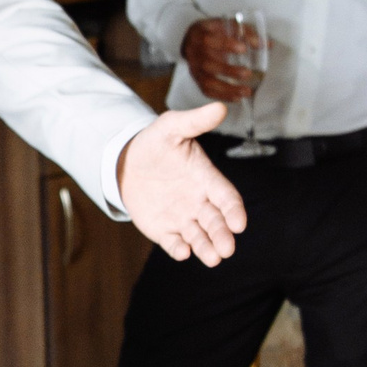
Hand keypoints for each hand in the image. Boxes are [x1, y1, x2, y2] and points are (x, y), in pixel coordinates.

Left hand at [118, 106, 246, 265]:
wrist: (127, 163)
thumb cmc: (156, 143)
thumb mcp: (172, 127)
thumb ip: (195, 121)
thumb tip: (220, 107)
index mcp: (206, 179)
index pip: (226, 197)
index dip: (234, 210)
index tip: (239, 223)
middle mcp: (199, 202)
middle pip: (216, 222)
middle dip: (222, 236)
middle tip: (227, 249)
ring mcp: (183, 218)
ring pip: (199, 237)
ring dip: (207, 248)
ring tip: (212, 258)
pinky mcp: (165, 230)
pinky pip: (174, 243)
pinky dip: (179, 249)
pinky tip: (182, 252)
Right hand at [181, 18, 260, 103]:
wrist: (192, 40)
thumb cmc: (215, 31)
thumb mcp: (227, 25)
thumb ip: (246, 33)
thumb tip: (267, 45)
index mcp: (199, 33)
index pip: (209, 40)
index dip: (226, 45)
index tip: (243, 49)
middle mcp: (193, 52)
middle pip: (208, 63)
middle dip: (228, 70)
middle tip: (248, 74)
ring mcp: (193, 67)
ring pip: (207, 81)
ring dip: (227, 88)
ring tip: (246, 91)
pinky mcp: (196, 79)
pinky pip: (207, 91)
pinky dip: (222, 96)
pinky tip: (237, 98)